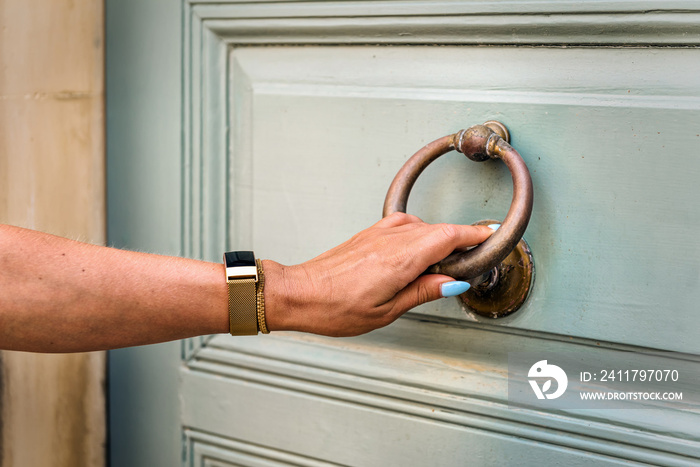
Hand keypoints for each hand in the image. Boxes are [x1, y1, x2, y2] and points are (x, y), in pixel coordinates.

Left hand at [263, 212, 493, 336]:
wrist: (300, 293)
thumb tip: (452, 283)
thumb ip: (423, 292)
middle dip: (460, 239)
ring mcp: (379, 232)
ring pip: (422, 226)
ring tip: (442, 264)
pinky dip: (420, 236)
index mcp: (401, 259)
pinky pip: (405, 226)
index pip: (449, 235)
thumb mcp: (387, 311)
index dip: (473, 235)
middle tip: (471, 259)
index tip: (490, 237)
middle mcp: (391, 239)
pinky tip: (416, 254)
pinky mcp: (369, 233)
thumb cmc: (335, 307)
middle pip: (439, 229)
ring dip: (438, 238)